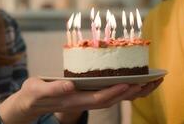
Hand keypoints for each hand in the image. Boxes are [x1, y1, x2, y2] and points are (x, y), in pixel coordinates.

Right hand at [0, 77, 162, 123]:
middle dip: (133, 91)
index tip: (131, 83)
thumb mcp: (38, 90)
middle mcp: (84, 101)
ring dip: (134, 91)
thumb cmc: (33, 94)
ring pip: (115, 97)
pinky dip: (125, 88)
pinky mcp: (87, 95)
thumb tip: (70, 85)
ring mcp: (87, 99)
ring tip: (152, 81)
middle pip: (113, 99)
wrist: (31, 103)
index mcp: (74, 100)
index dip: (116, 92)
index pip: (99, 98)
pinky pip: (110, 93)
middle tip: (151, 80)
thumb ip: (53, 89)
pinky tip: (135, 81)